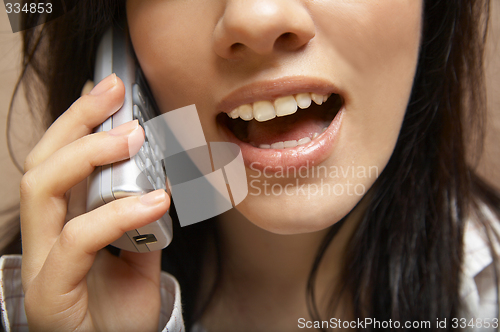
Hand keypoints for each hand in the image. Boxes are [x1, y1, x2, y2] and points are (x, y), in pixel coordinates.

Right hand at [20, 74, 169, 331]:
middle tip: (115, 94)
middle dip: (76, 122)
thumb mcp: (141, 255)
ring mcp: (41, 266)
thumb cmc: (123, 312)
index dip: (77, 122)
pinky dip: (114, 213)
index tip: (108, 89)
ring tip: (132, 137)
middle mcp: (43, 240)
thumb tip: (159, 178)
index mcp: (62, 226)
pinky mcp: (50, 294)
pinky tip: (154, 201)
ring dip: (88, 155)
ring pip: (42, 190)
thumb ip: (143, 218)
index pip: (57, 161)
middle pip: (41, 163)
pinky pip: (74, 240)